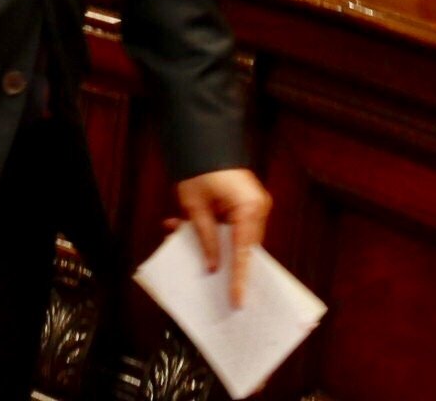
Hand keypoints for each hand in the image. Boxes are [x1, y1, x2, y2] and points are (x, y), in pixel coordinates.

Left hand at [167, 168, 270, 309]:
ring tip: (177, 233)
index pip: (244, 252)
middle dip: (220, 258)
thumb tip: (213, 267)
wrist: (201, 135)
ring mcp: (254, 204)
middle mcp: (258, 207)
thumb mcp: (195, 207)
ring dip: (209, 240)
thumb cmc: (198, 168)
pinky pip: (230, 224)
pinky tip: (177, 224)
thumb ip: (205, 238)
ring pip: (233, 236)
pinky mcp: (245, 202)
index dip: (239, 278)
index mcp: (249, 208)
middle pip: (241, 246)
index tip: (237, 300)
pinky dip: (209, 228)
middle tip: (203, 276)